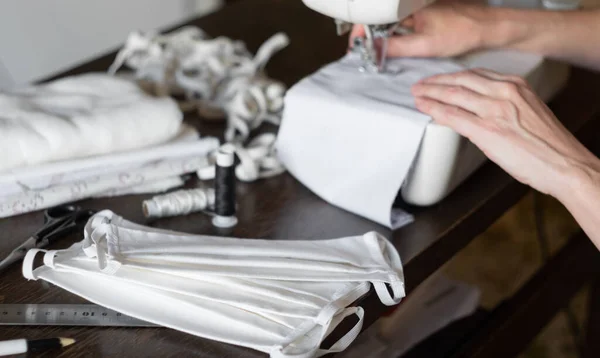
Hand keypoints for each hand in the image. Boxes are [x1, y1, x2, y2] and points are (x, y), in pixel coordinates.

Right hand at [348, 2, 492, 57]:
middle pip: (379, 18)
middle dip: (369, 36)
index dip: (361, 33)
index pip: (374, 16)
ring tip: (378, 51)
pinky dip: (394, 35)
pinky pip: (401, 24)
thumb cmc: (463, 30)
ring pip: (389, 22)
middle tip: (365, 53)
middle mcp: (410, 3)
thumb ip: (397, 48)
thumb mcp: (425, 45)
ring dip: (382, 37)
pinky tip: (395, 46)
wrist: (486, 27)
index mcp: (408, 5)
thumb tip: (374, 50)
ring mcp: (415, 8)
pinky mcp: (422, 14)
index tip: (356, 47)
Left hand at [410, 68, 599, 199]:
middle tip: (420, 85)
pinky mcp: (487, 130)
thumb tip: (478, 111)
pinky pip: (453, 116)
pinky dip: (434, 110)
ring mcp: (494, 110)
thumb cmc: (549, 145)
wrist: (564, 164)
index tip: (439, 79)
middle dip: (435, 82)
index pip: (475, 75)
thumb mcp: (527, 112)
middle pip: (460, 81)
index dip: (452, 76)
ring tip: (417, 95)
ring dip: (430, 94)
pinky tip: (424, 108)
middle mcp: (504, 92)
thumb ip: (504, 105)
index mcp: (516, 85)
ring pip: (453, 95)